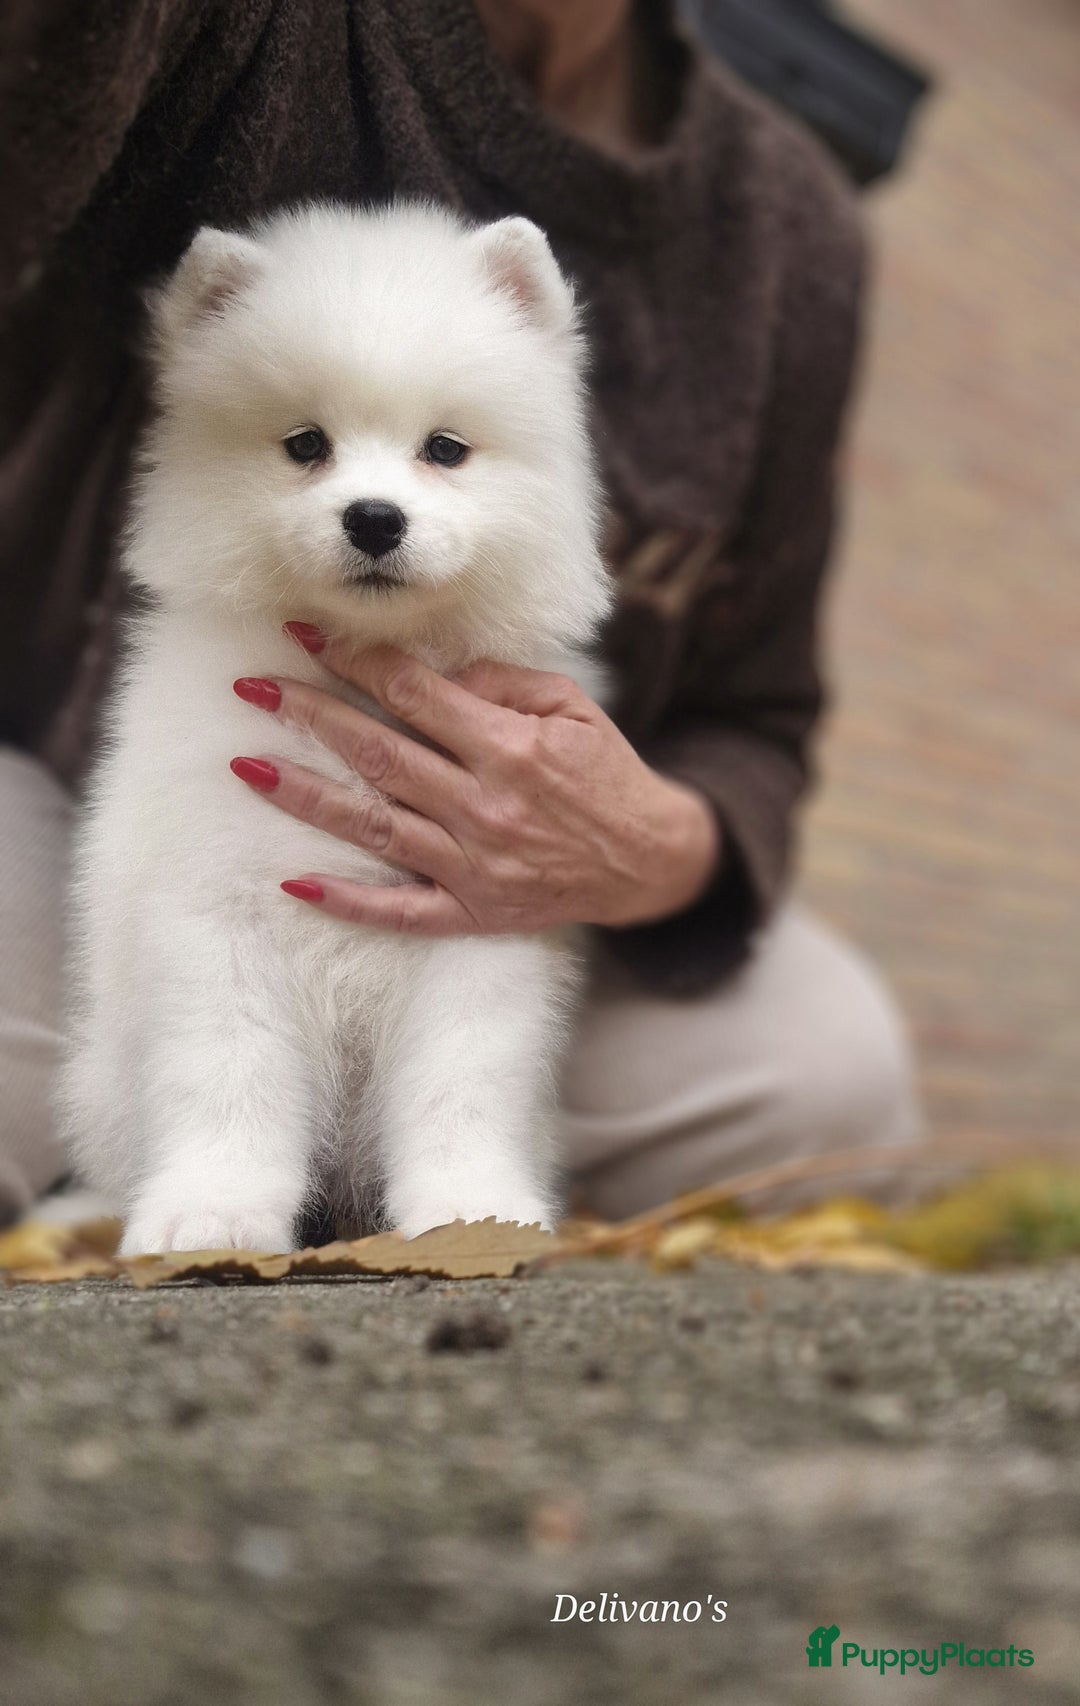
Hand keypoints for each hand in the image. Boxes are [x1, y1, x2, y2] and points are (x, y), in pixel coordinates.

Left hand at [229, 626, 720, 936]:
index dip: (355, 659)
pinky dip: (346, 900)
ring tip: (248, 767)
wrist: (647, 860)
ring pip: (373, 826)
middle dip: (309, 714)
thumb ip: (501, 683)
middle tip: (252, 687)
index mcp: (509, 748)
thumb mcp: (570, 706)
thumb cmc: (604, 772)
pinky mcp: (473, 912)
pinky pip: (399, 911)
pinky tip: (293, 882)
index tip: (307, 634)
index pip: (413, 693)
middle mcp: (484, 806)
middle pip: (378, 753)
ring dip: (306, 795)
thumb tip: (433, 669)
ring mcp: (474, 865)